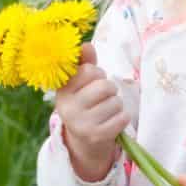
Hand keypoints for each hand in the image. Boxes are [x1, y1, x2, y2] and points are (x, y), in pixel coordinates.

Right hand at [54, 42, 129, 180]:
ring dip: (116, 104)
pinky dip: (122, 118)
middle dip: (110, 89)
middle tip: (103, 97)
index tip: (92, 82)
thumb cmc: (85, 102)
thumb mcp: (81, 82)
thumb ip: (84, 63)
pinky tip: (112, 121)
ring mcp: (81, 124)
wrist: (84, 140)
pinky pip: (123, 118)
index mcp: (62, 91)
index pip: (89, 71)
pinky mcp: (97, 136)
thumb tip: (86, 45)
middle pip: (105, 86)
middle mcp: (68, 108)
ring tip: (106, 110)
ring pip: (116, 102)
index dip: (97, 74)